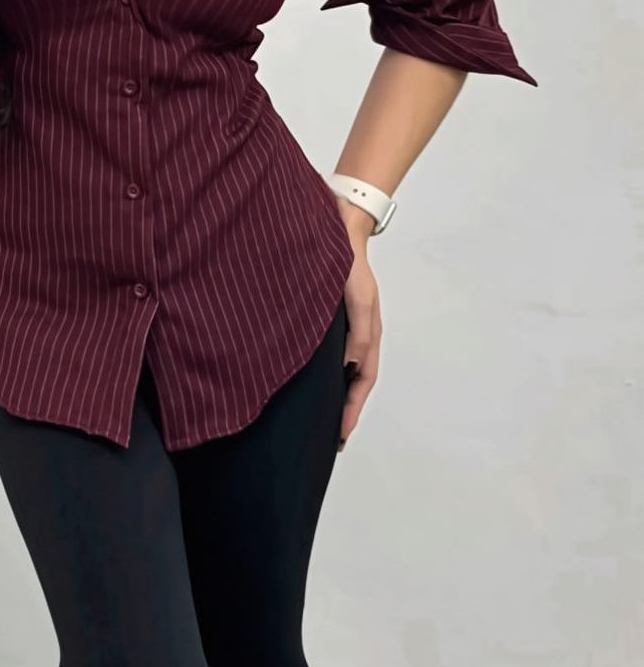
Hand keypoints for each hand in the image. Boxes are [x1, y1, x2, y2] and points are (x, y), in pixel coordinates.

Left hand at [335, 197, 382, 451]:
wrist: (335, 228)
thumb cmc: (349, 264)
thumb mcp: (359, 302)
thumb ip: (358, 336)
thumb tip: (350, 369)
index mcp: (367, 335)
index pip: (361, 383)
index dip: (350, 412)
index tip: (339, 438)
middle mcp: (353, 335)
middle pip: (350, 382)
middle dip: (341, 410)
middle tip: (326, 438)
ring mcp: (338, 327)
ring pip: (336, 370)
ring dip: (329, 394)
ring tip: (314, 418)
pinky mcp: (321, 317)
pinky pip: (322, 353)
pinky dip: (317, 372)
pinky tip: (299, 379)